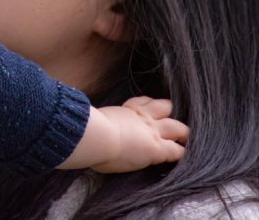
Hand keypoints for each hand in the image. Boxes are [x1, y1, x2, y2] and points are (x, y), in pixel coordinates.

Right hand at [61, 96, 187, 173]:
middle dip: (169, 114)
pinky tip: (183, 157)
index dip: (149, 105)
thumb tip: (74, 117)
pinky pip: (177, 151)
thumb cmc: (88, 131)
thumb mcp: (92, 120)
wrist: (97, 136)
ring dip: (182, 133)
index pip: (144, 102)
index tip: (148, 109)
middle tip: (170, 122)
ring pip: (178, 127)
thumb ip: (93, 119)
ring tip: (184, 139)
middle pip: (165, 107)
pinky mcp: (157, 148)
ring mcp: (152, 131)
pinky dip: (181, 154)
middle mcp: (142, 117)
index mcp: (127, 110)